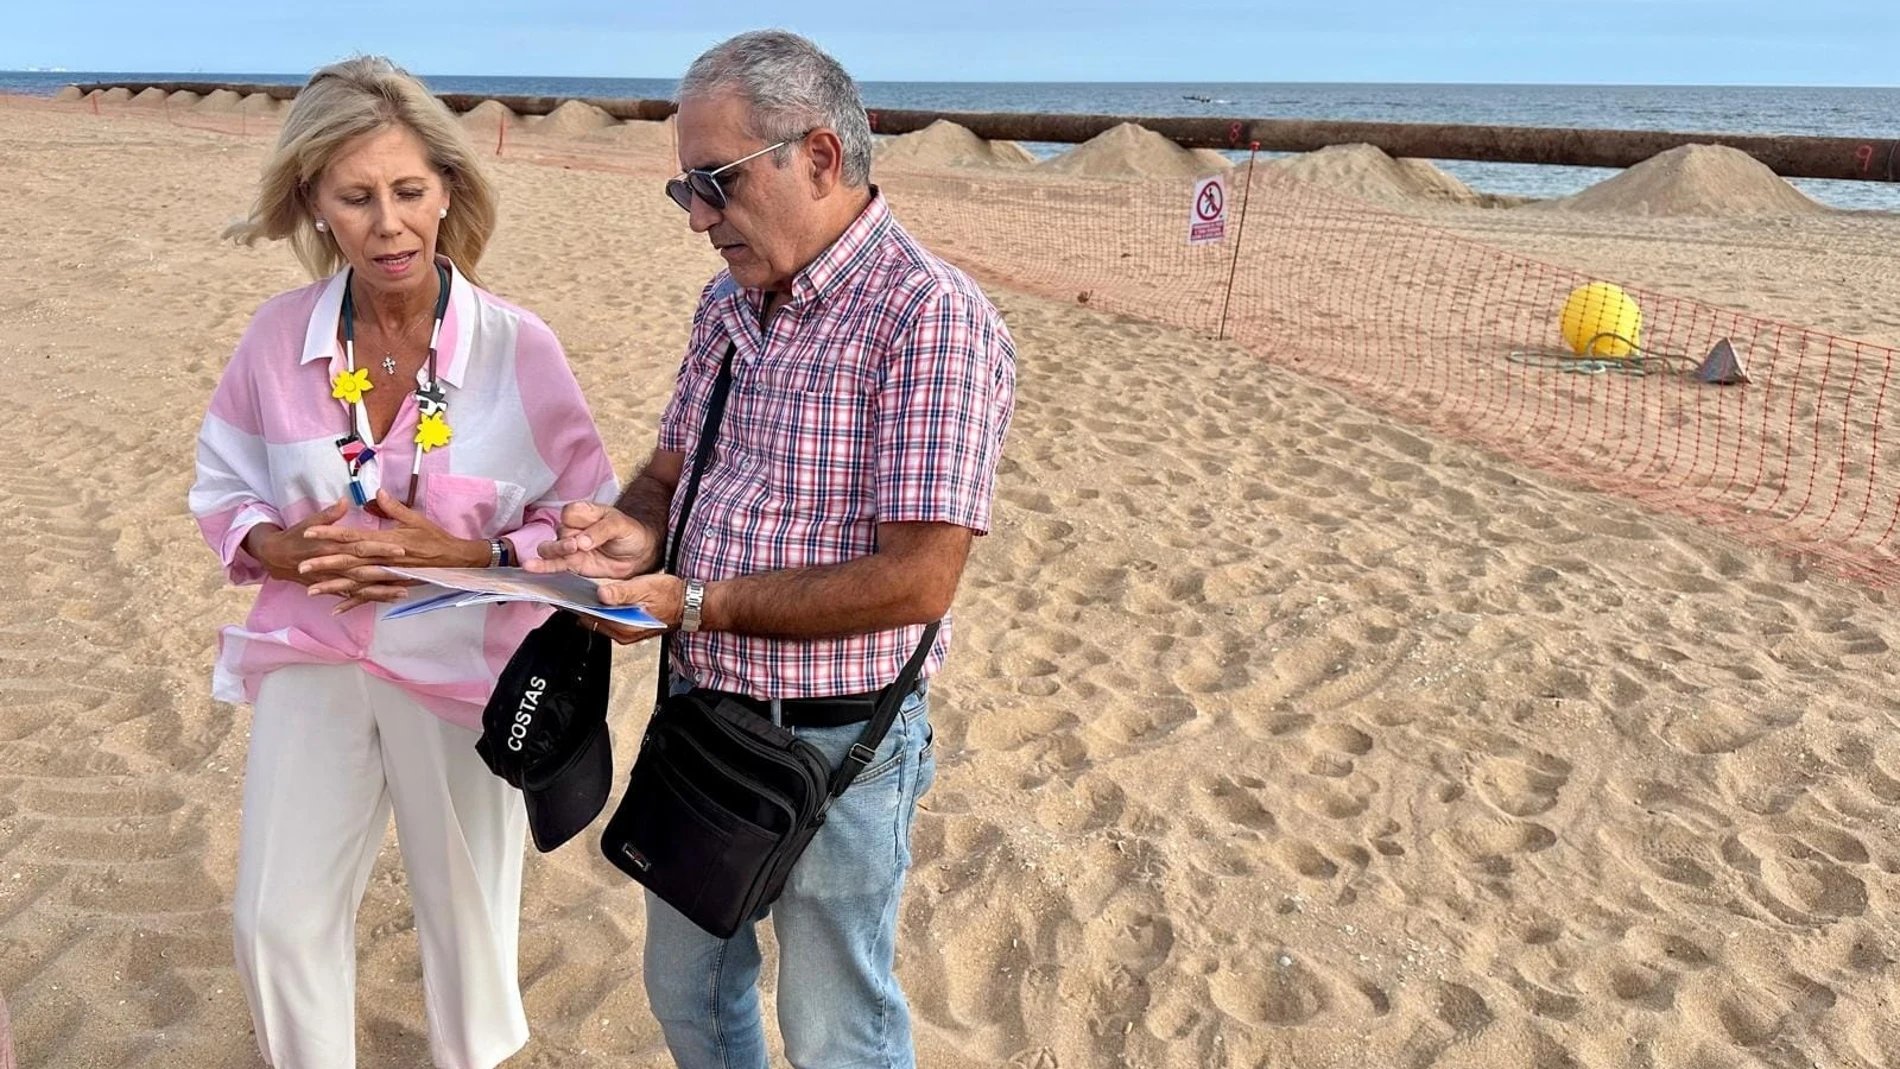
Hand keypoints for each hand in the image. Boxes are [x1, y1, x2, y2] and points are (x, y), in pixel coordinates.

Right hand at [245, 498, 407, 585]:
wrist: (274, 557)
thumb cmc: (295, 536)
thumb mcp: (310, 521)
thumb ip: (330, 514)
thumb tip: (345, 500)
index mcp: (332, 546)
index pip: (360, 546)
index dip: (380, 548)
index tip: (400, 549)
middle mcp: (334, 565)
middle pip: (365, 570)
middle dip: (387, 573)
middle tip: (412, 575)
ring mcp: (333, 579)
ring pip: (361, 587)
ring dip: (382, 591)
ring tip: (404, 593)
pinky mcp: (331, 587)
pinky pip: (353, 595)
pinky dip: (368, 599)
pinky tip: (387, 600)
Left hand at [302, 489, 485, 612]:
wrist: (454, 559)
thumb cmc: (435, 538)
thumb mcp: (416, 518)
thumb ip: (394, 507)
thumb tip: (377, 493)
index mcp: (385, 540)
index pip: (352, 536)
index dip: (330, 534)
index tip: (309, 533)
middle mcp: (383, 559)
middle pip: (348, 561)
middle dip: (323, 564)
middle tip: (301, 567)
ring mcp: (387, 575)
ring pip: (355, 582)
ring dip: (332, 587)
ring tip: (310, 590)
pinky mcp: (392, 585)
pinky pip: (369, 596)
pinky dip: (353, 604)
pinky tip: (335, 609)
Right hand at [525, 501, 659, 579]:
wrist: (640, 555)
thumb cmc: (629, 533)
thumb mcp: (621, 526)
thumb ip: (601, 530)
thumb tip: (581, 542)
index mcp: (585, 512)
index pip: (571, 512)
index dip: (575, 521)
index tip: (584, 534)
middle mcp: (574, 528)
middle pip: (560, 531)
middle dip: (565, 541)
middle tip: (574, 546)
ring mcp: (570, 547)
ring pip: (551, 548)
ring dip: (553, 552)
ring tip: (560, 555)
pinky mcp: (571, 564)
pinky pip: (554, 565)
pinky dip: (543, 567)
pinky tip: (531, 568)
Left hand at [581, 573, 685, 644]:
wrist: (691, 604)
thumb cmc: (672, 595)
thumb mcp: (646, 588)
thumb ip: (622, 592)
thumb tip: (601, 594)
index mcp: (625, 626)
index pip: (591, 618)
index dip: (578, 605)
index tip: (567, 595)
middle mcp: (625, 634)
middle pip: (594, 622)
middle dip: (583, 607)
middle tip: (573, 591)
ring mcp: (628, 634)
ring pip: (602, 622)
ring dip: (594, 610)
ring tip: (585, 594)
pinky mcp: (632, 630)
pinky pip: (611, 622)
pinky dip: (604, 612)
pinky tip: (604, 600)